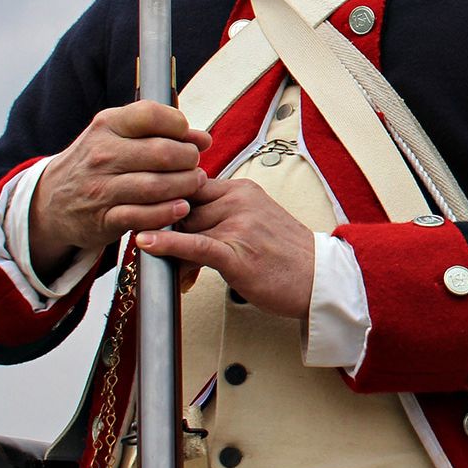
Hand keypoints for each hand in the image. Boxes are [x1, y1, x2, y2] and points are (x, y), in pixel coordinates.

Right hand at [29, 101, 211, 274]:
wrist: (52, 201)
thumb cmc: (98, 164)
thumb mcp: (117, 137)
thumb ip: (160, 132)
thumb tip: (203, 138)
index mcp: (107, 126)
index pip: (152, 115)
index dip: (180, 126)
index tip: (188, 139)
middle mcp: (102, 155)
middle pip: (163, 153)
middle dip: (189, 159)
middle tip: (195, 165)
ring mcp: (101, 188)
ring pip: (157, 186)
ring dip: (186, 186)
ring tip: (194, 184)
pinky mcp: (103, 219)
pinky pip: (145, 215)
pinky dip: (169, 212)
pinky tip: (181, 207)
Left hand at [134, 178, 314, 319]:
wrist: (321, 280)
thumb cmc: (288, 257)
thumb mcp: (256, 220)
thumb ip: (222, 213)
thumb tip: (180, 220)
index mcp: (243, 189)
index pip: (189, 187)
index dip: (170, 205)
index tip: (155, 219)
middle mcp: (239, 201)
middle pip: (181, 209)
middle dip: (170, 232)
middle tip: (171, 256)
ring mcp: (238, 225)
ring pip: (182, 229)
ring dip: (171, 251)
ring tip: (183, 274)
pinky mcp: (236, 252)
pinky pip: (193, 244)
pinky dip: (166, 244)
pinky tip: (146, 242)